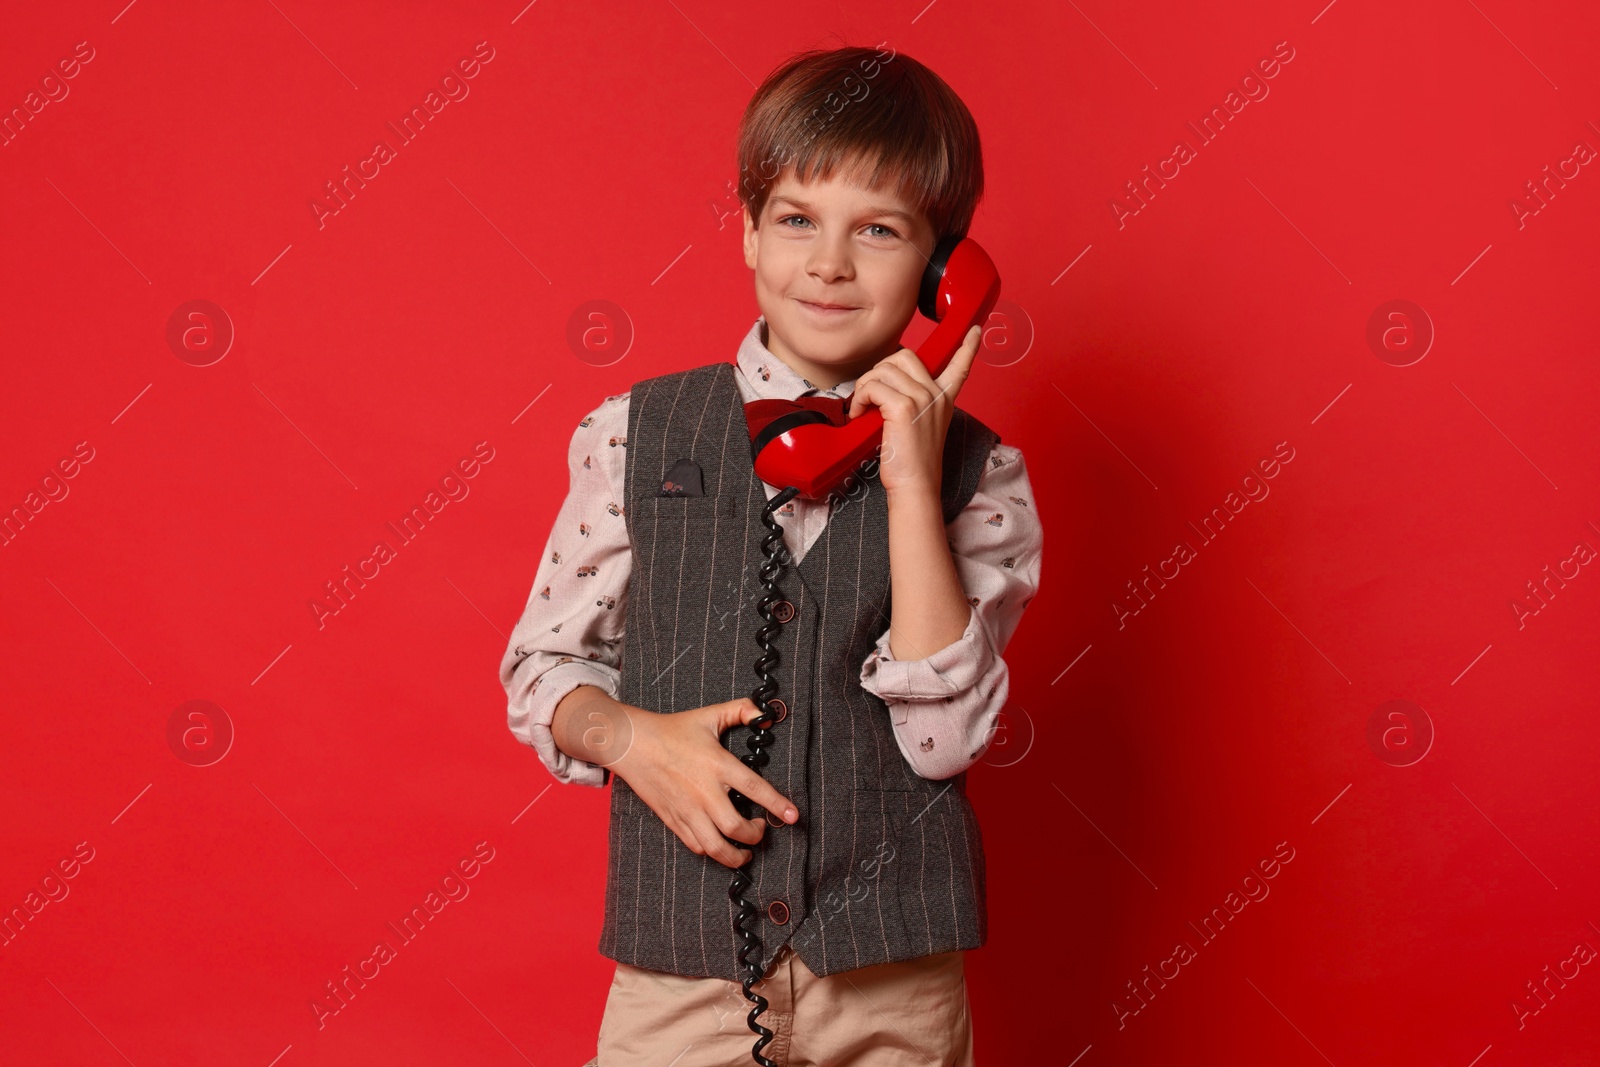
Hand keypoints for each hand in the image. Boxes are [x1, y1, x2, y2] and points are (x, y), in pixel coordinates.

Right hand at [612, 697, 799, 868]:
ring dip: (736, 855)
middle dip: (756, 836)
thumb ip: (740, 710)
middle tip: (761, 830)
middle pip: (736, 828)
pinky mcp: (673, 819)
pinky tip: (719, 844)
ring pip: (716, 847)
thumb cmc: (672, 729)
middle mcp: (704, 792)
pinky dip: (712, 851)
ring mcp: (687, 809)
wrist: (632, 744)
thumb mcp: (709, 715)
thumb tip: (764, 715)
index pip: (755, 789)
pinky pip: (696, 846)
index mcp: (718, 765)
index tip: (793, 816)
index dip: (777, 805)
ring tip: (745, 852)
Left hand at [846, 324, 981, 497]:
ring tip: (862, 408)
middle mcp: (936, 394)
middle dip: (879, 369)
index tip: (975, 330)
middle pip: (904, 356)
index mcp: (944, 399)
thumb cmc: (912, 463)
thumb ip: (911, 403)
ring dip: (864, 386)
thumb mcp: (919, 427)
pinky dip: (860, 398)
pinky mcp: (904, 406)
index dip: (968, 346)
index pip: (960, 366)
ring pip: (883, 369)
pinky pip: (873, 386)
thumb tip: (883, 388)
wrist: (915, 486)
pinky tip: (859, 414)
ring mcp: (922, 398)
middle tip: (870, 395)